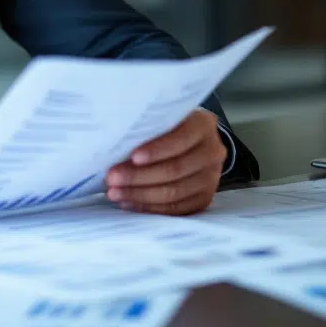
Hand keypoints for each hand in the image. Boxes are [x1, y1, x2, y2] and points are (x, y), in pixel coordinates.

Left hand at [104, 109, 226, 215]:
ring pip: (175, 192)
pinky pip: (177, 209)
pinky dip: (151, 208)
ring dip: (140, 195)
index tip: (132, 157)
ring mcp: (211, 177)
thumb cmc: (168, 127)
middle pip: (175, 169)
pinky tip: (130, 203)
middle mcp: (212, 151)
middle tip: (112, 178)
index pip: (180, 140)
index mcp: (203, 125)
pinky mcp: (204, 198)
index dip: (156, 150)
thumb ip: (147, 126)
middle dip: (139, 176)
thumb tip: (115, 143)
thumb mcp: (161, 117)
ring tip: (115, 193)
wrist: (192, 142)